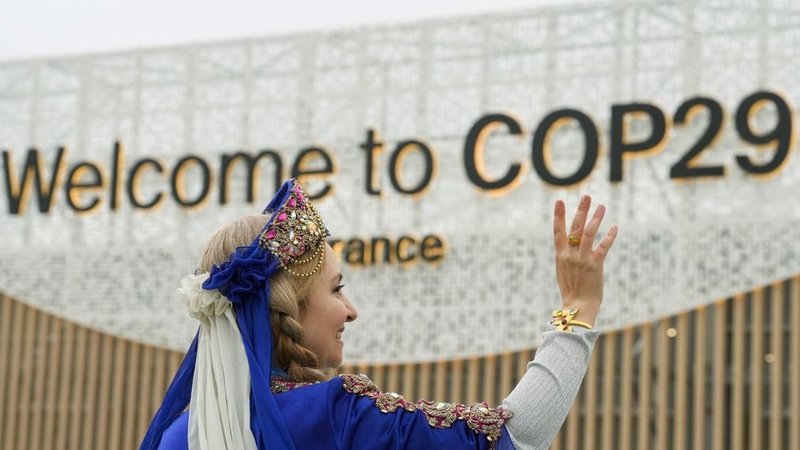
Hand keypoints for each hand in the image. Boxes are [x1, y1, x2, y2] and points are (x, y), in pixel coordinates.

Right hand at [552, 195, 617, 326]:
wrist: (578, 306)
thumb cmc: (571, 290)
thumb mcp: (563, 271)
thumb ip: (566, 256)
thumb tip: (570, 244)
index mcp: (560, 255)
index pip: (557, 231)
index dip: (558, 215)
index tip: (559, 201)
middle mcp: (571, 254)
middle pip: (576, 227)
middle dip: (581, 210)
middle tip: (587, 196)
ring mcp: (583, 258)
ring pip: (590, 233)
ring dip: (596, 218)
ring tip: (602, 206)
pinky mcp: (596, 264)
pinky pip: (604, 246)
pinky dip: (610, 236)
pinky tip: (615, 227)